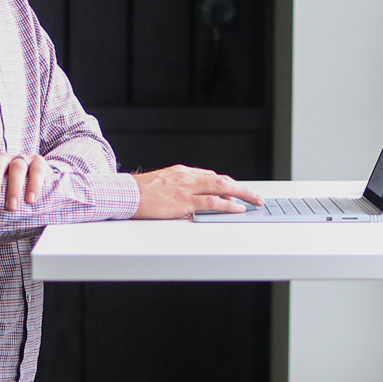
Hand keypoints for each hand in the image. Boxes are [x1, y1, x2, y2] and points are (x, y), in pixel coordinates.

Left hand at [0, 153, 51, 210]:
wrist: (42, 190)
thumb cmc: (12, 197)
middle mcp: (5, 160)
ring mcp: (23, 160)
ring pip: (17, 167)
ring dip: (14, 188)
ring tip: (12, 207)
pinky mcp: (40, 163)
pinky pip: (37, 171)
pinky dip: (34, 185)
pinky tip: (31, 200)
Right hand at [130, 165, 263, 218]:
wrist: (125, 193)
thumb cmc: (141, 192)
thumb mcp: (164, 184)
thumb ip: (181, 188)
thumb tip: (195, 198)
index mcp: (183, 172)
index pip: (212, 177)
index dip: (229, 185)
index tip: (240, 192)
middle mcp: (188, 177)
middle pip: (223, 180)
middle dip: (243, 188)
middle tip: (257, 197)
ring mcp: (187, 188)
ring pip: (222, 187)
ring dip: (242, 194)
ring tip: (255, 202)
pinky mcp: (183, 201)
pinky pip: (211, 202)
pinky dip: (227, 205)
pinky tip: (237, 208)